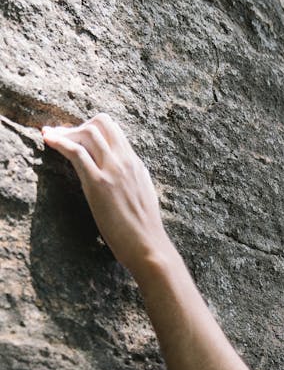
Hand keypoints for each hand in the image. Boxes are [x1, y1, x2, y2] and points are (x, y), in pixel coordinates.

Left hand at [42, 114, 171, 278]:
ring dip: (65, 132)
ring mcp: (113, 170)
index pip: (114, 131)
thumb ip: (133, 180)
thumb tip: (126, 177)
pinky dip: (59, 142)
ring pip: (88, 132)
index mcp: (136, 164)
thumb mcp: (143, 197)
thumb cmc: (145, 231)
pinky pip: (76, 152)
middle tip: (61, 136)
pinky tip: (48, 141)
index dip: (92, 128)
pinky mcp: (99, 184)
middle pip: (101, 123)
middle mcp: (126, 161)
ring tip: (50, 138)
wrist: (149, 247)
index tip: (76, 137)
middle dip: (78, 125)